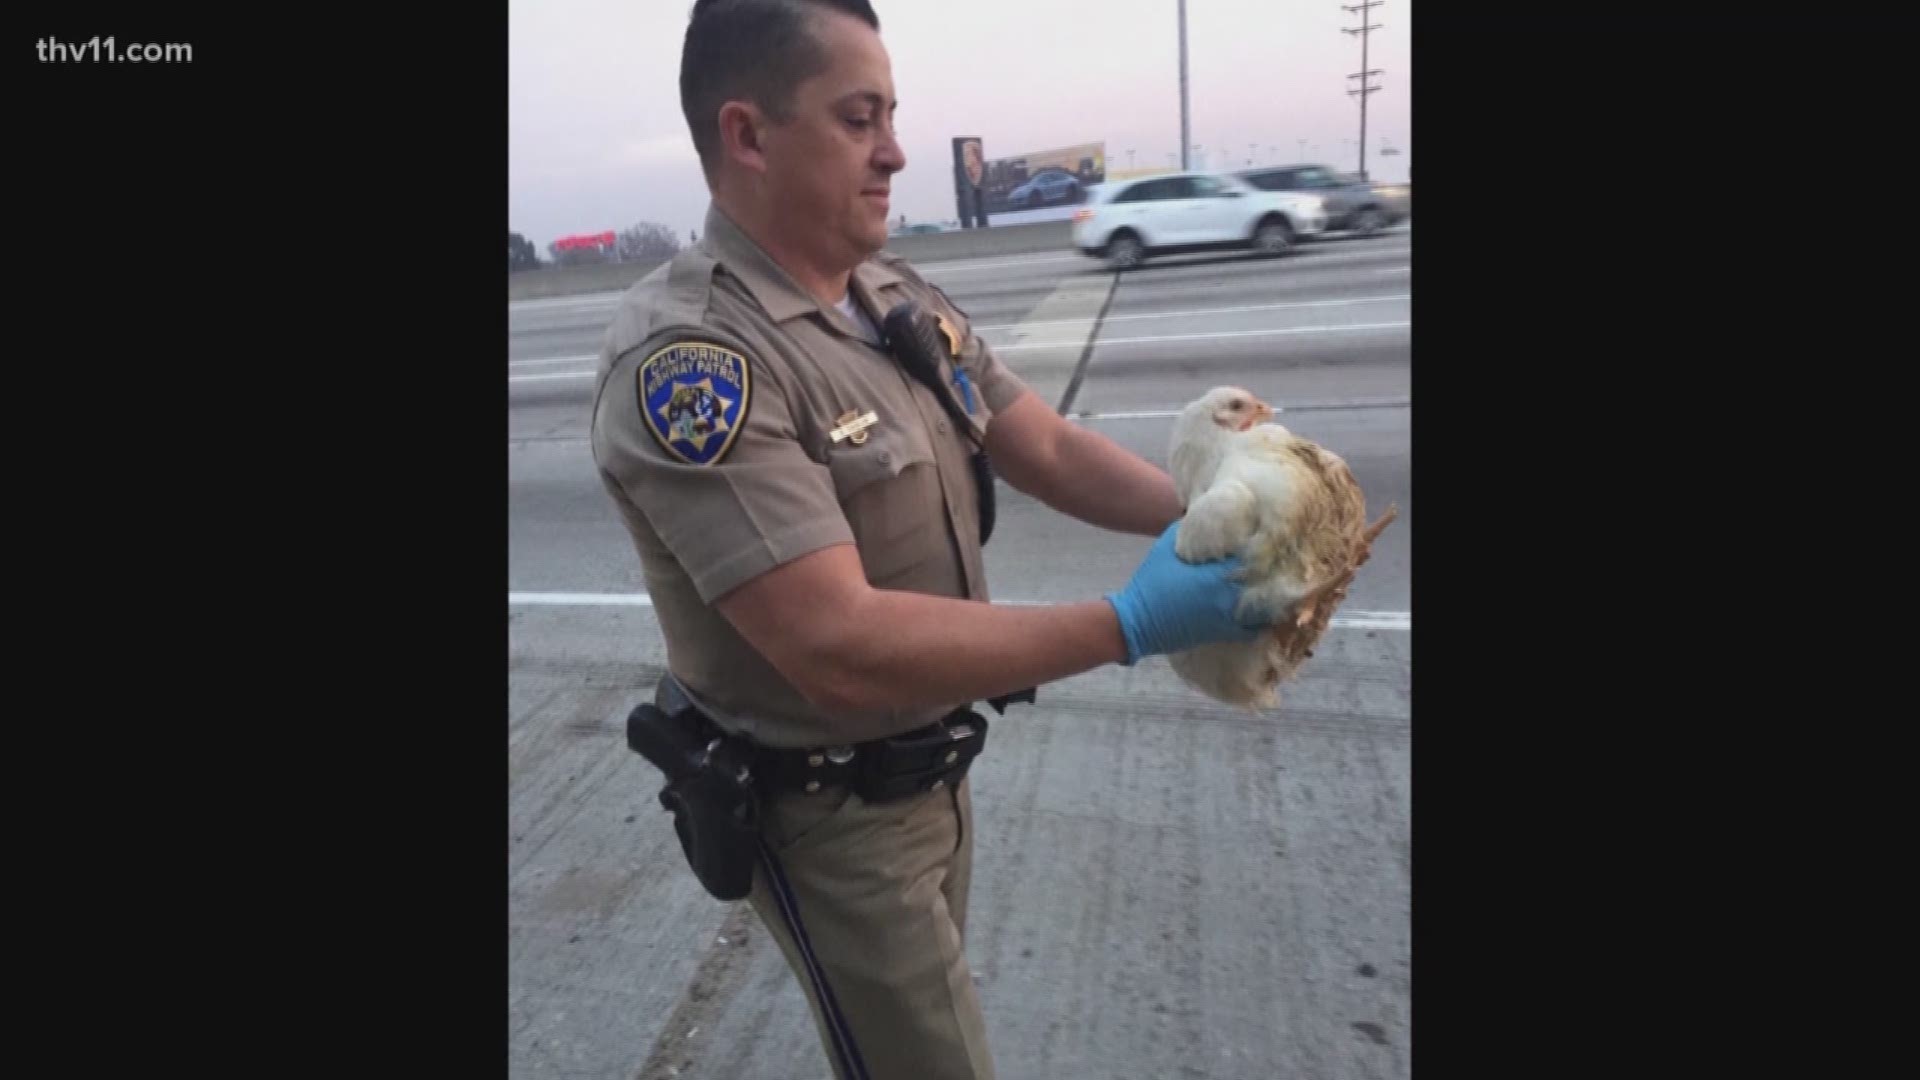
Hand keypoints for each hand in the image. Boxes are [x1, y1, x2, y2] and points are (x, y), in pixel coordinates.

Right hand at [1105, 521, 1263, 664]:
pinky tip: (1266, 612)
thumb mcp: (1166, 546)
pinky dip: (1263, 621)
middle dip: (1273, 570)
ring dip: (1272, 596)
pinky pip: (1255, 629)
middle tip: (1280, 560)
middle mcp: (1228, 595)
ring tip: (1277, 584)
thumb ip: (1189, 529)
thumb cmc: (1151, 580)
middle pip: (1266, 581)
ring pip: (1266, 607)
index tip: (1270, 538)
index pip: (1253, 556)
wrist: (1138, 621)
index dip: (1264, 546)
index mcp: (1215, 572)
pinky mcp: (1225, 632)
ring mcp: (1229, 617)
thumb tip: (1205, 515)